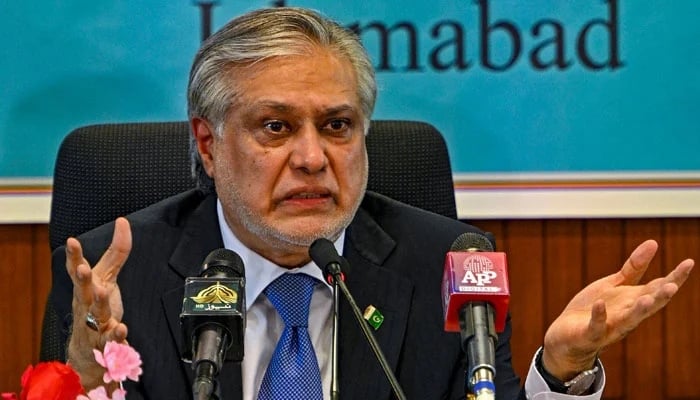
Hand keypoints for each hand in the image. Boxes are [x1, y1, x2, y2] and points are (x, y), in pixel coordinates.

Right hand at [65, 217, 131, 388]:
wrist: (89, 350)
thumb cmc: (96, 306)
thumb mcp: (106, 277)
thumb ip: (116, 252)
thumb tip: (122, 222)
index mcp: (85, 288)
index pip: (76, 270)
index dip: (73, 256)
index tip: (71, 242)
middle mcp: (86, 304)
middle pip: (83, 291)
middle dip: (82, 279)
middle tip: (82, 268)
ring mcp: (94, 324)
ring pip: (95, 314)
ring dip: (99, 304)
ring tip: (102, 293)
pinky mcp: (105, 342)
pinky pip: (110, 339)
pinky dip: (116, 335)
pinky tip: (121, 329)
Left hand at [542, 239, 693, 380]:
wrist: (568, 336)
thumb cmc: (596, 309)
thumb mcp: (615, 284)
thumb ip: (634, 267)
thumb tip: (654, 242)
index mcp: (634, 301)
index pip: (658, 288)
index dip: (675, 277)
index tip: (689, 262)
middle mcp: (628, 315)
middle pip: (648, 305)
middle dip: (660, 297)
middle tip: (673, 286)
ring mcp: (610, 326)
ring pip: (628, 320)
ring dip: (638, 311)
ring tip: (648, 299)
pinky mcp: (589, 334)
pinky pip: (596, 326)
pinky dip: (599, 316)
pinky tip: (600, 304)